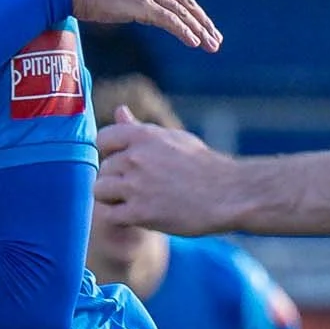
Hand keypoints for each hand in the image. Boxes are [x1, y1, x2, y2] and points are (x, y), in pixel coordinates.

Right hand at [59, 0, 220, 51]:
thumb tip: (133, 9)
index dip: (193, 12)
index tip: (205, 26)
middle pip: (185, 2)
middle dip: (203, 22)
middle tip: (216, 39)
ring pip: (181, 12)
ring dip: (199, 31)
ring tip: (211, 46)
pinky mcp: (139, 3)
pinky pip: (169, 20)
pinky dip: (184, 32)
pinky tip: (195, 43)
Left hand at [95, 117, 243, 236]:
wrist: (229, 195)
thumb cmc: (205, 166)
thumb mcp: (174, 139)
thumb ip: (141, 129)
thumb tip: (119, 111)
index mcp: (143, 136)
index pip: (103, 139)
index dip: (110, 153)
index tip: (127, 165)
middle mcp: (135, 158)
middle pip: (104, 169)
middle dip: (117, 179)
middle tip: (140, 189)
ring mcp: (136, 186)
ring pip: (100, 191)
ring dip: (113, 199)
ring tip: (135, 203)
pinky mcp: (140, 213)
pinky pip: (109, 215)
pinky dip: (119, 217)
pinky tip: (137, 216)